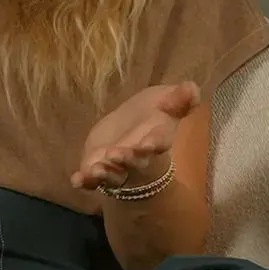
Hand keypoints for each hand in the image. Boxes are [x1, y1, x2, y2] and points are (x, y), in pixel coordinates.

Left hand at [71, 81, 199, 190]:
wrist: (132, 128)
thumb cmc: (154, 113)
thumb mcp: (166, 101)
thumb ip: (179, 98)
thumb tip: (192, 88)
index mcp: (156, 139)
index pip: (157, 143)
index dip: (153, 144)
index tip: (148, 144)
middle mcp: (138, 158)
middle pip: (135, 162)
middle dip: (128, 159)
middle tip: (118, 154)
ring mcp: (117, 166)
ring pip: (113, 175)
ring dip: (106, 173)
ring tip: (96, 169)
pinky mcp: (98, 167)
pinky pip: (92, 179)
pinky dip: (85, 181)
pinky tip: (76, 180)